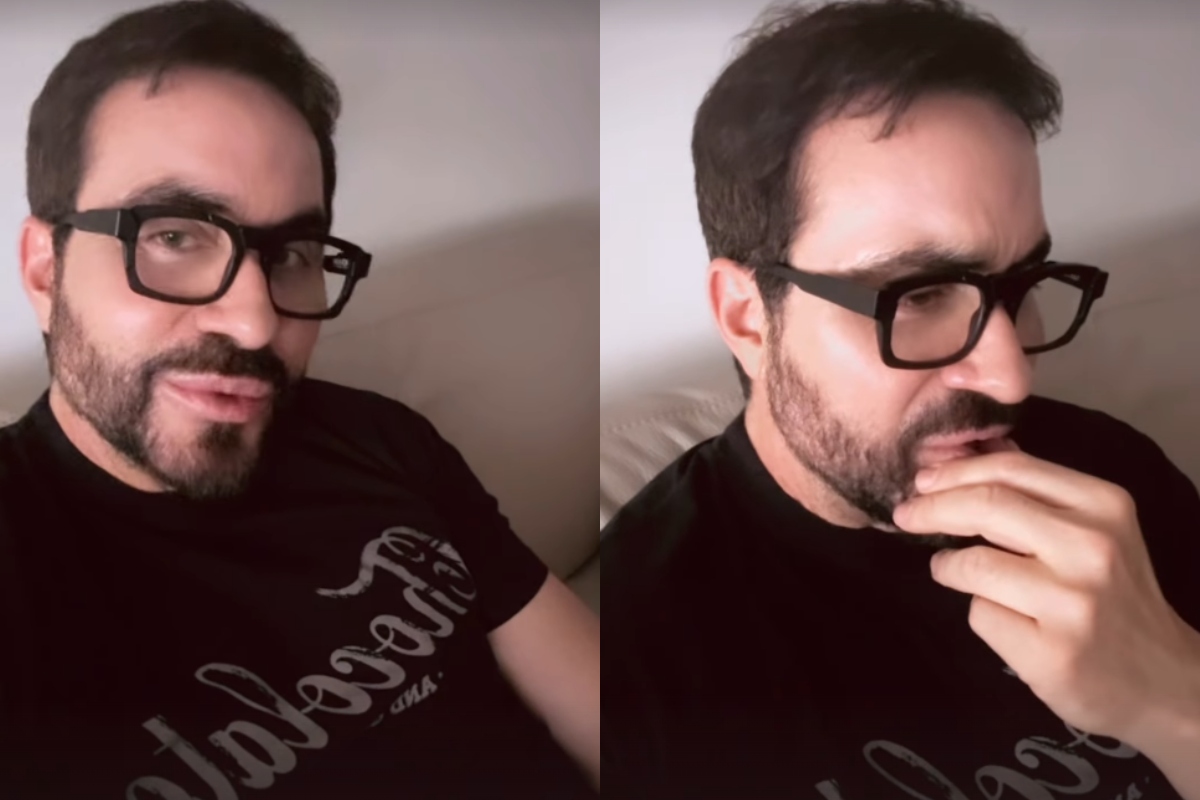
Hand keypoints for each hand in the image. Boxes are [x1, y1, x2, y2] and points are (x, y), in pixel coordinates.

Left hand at [892, 448, 1199, 749]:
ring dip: (947, 567)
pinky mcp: (1053, 652)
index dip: (954, 472)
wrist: (1165, 680)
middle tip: (906, 515)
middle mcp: (1093, 547)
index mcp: (1104, 505)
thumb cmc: (1114, 596)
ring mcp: (1074, 601)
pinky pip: (981, 615)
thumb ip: (1035, 493)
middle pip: (985, 506)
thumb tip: (964, 454)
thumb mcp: (1094, 530)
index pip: (1010, 469)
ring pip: (972, 564)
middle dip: (931, 508)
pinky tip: (1007, 621)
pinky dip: (980, 614)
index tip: (921, 481)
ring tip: (954, 572)